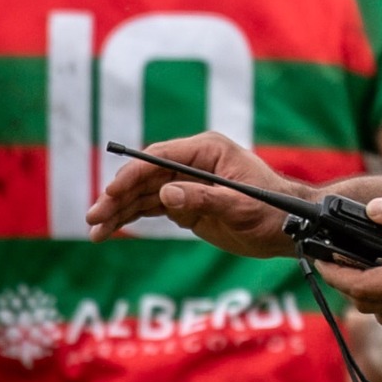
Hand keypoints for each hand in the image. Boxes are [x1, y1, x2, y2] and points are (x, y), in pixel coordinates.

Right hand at [85, 132, 300, 256]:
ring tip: (94, 230)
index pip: (160, 157)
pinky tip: (108, 230)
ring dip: (118, 210)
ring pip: (143, 194)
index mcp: (208, 151)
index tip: (112, 191)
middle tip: (94, 217)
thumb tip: (165, 194)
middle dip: (117, 196)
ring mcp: (186, 182)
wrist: (288, 228)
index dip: (134, 174)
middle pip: (145, 176)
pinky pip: (151, 207)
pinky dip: (129, 218)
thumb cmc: (272, 211)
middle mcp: (193, 163)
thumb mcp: (240, 207)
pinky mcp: (185, 203)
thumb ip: (203, 199)